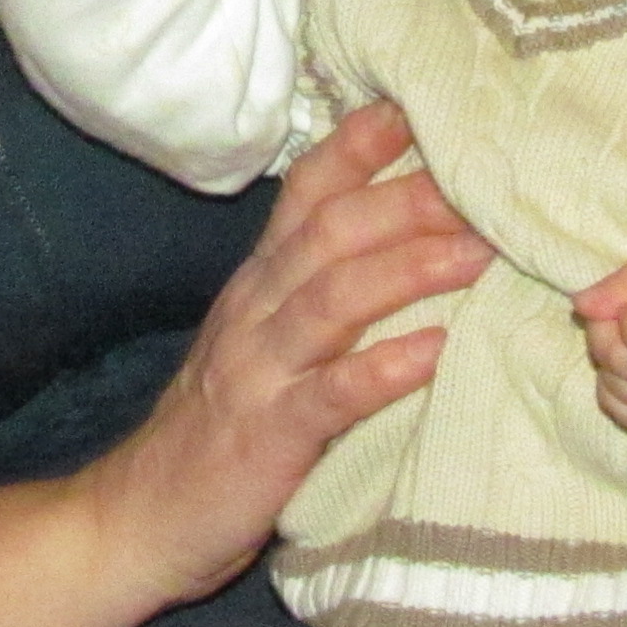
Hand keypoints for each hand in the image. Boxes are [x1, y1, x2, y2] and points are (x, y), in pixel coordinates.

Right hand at [0, 103, 491, 626]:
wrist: (140, 518)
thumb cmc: (220, 430)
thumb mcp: (262, 343)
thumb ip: (316, 292)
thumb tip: (408, 243)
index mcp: (259, 283)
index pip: (307, 192)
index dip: (362, 146)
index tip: (425, 107)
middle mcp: (255, 311)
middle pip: (330, 231)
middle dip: (408, 199)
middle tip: (487, 182)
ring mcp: (258, 372)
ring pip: (332, 299)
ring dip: (409, 269)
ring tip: (479, 254)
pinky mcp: (268, 437)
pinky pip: (330, 395)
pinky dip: (383, 370)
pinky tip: (434, 353)